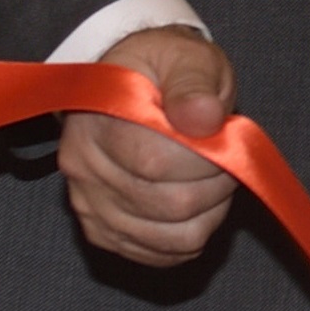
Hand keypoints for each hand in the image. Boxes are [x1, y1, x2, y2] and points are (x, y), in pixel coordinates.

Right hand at [58, 26, 239, 265]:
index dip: (205, 159)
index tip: (225, 138)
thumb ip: (194, 82)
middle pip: (165, 205)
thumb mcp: (185, 57)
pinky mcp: (102, 232)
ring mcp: (88, 204)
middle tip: (227, 157)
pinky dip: (190, 236)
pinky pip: (158, 254)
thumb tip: (204, 117)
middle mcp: (82, 167)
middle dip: (214, 185)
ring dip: (208, 213)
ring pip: (167, 237)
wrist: (132, 85)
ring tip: (213, 178)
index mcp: (97, 118)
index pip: (156, 161)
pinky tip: (197, 203)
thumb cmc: (164, 70)